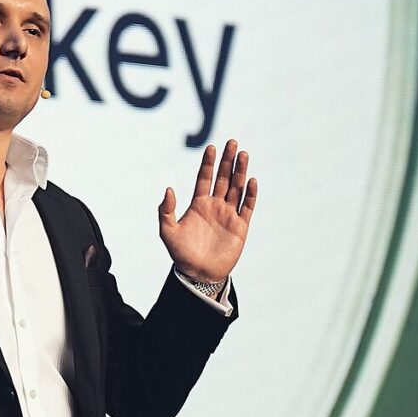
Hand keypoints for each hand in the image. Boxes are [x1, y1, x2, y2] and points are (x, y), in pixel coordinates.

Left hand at [158, 139, 257, 282]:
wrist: (198, 274)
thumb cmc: (181, 254)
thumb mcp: (167, 232)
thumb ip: (165, 211)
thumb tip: (168, 189)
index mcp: (199, 204)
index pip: (205, 178)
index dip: (208, 163)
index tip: (211, 147)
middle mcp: (215, 205)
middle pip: (224, 178)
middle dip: (227, 160)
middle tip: (232, 142)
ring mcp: (229, 214)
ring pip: (237, 188)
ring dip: (241, 172)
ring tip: (243, 154)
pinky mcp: (240, 226)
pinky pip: (247, 207)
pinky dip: (250, 194)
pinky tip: (251, 180)